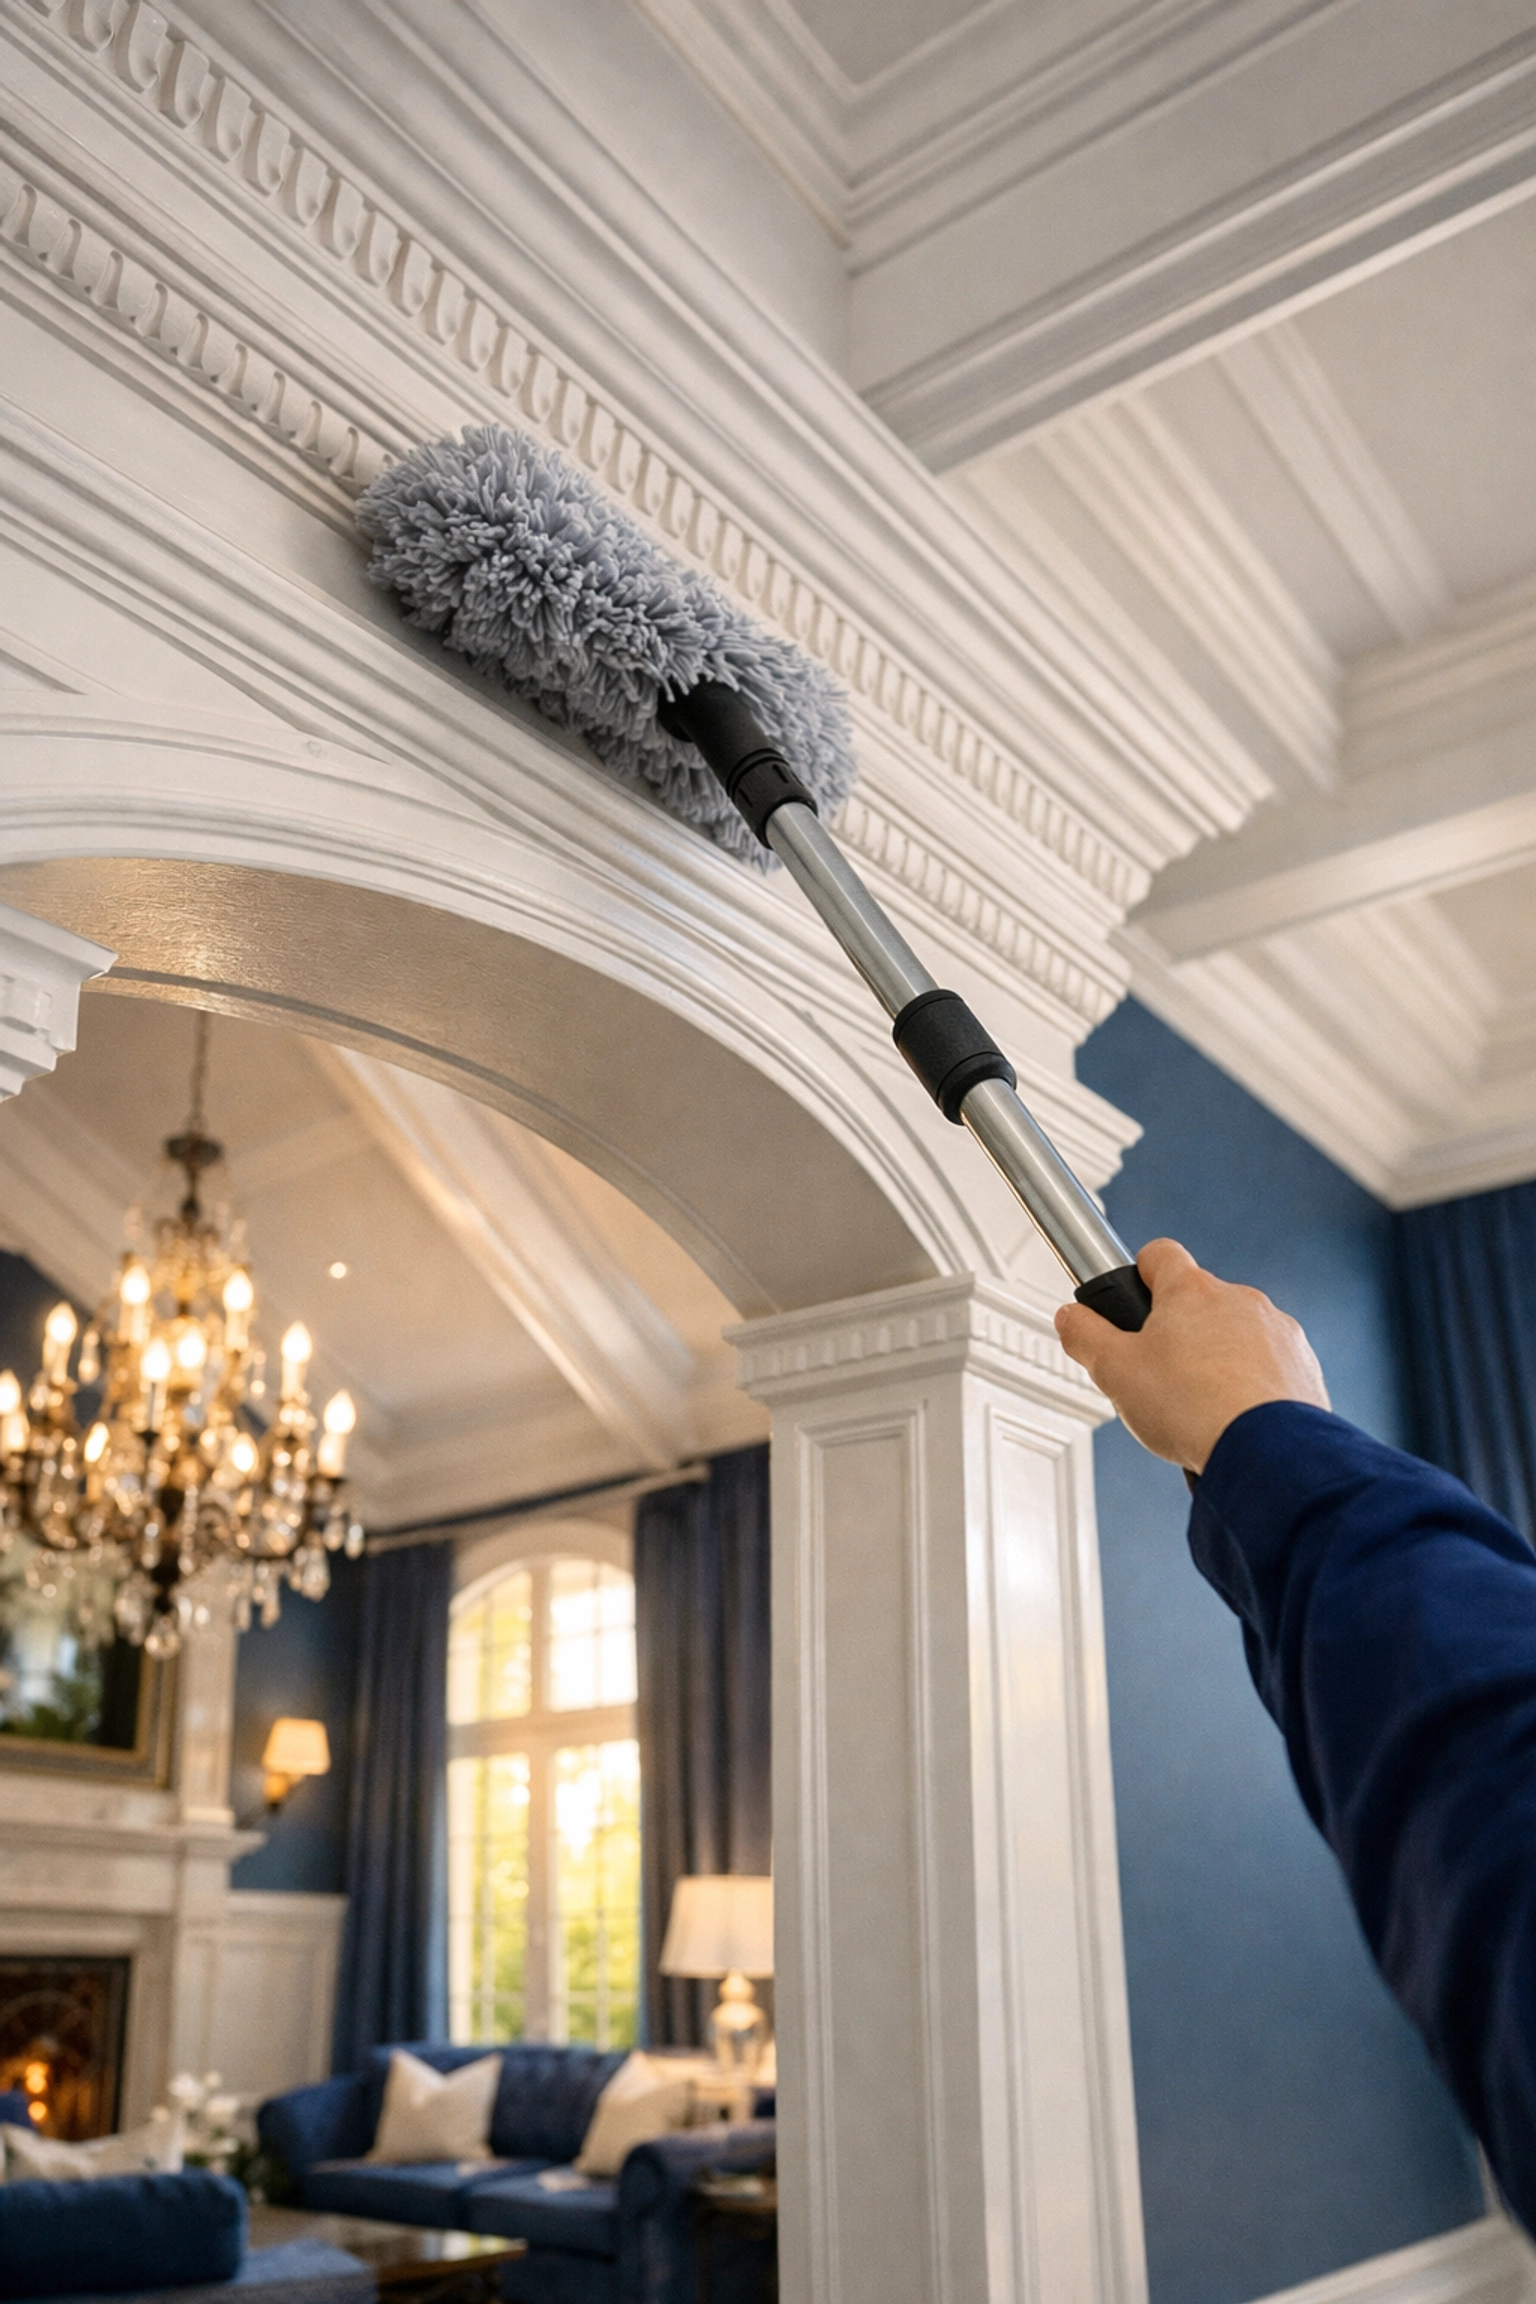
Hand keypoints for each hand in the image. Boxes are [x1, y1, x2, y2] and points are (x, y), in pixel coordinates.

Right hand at [1054, 1237, 1330, 1472]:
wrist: (1267, 1452)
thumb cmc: (1195, 1409)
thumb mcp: (1113, 1372)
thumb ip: (1084, 1336)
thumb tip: (1071, 1318)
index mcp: (1191, 1291)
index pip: (1159, 1255)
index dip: (1139, 1275)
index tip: (1132, 1298)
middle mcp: (1239, 1300)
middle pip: (1198, 1301)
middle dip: (1178, 1331)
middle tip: (1158, 1373)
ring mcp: (1276, 1331)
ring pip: (1236, 1334)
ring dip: (1217, 1359)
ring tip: (1198, 1405)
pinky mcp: (1302, 1366)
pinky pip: (1268, 1365)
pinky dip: (1251, 1385)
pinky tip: (1233, 1418)